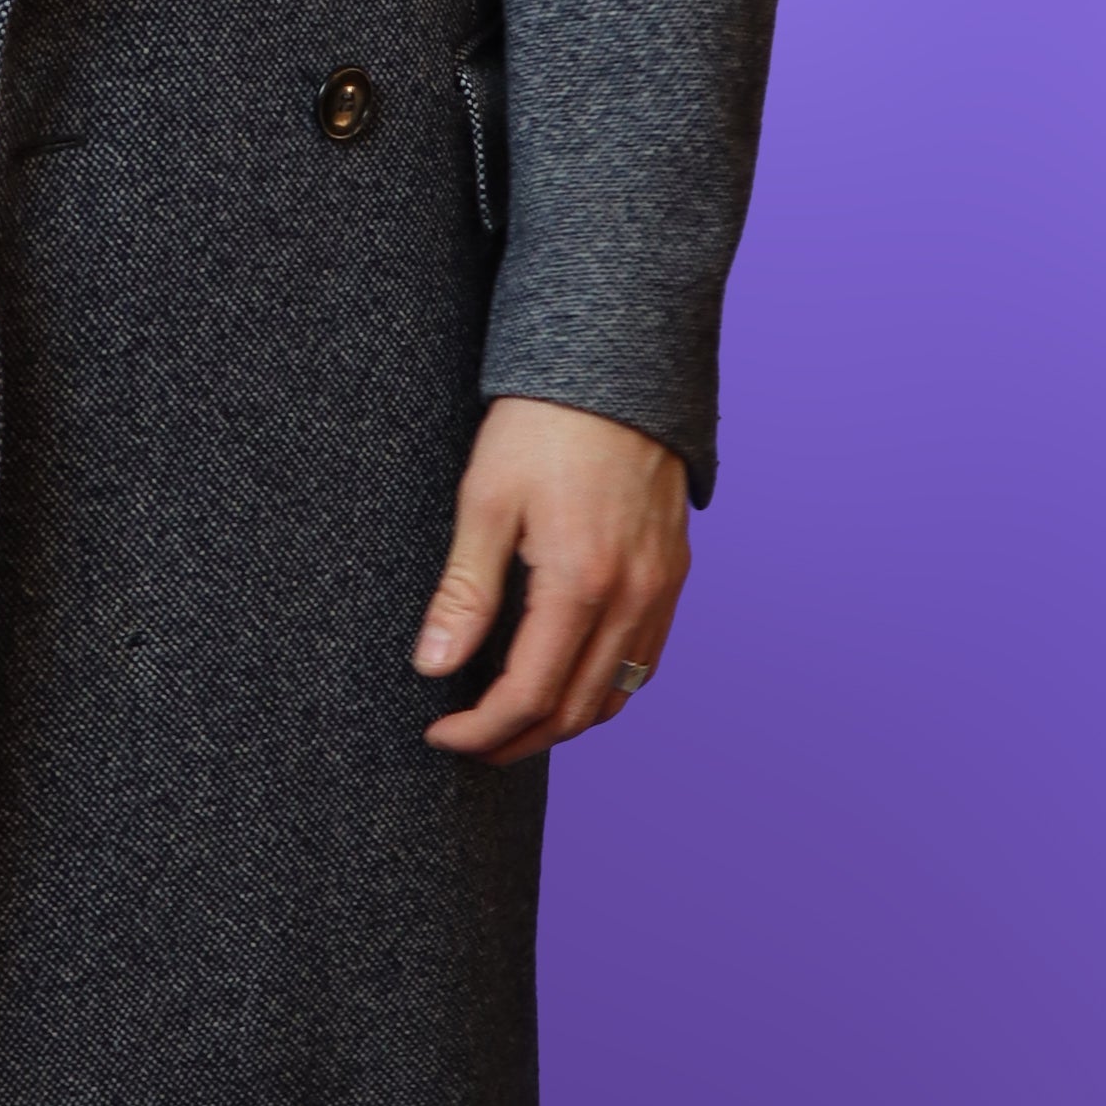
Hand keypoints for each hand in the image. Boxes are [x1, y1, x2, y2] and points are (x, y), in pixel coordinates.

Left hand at [412, 393, 688, 759]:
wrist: (616, 364)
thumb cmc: (542, 424)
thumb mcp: (485, 502)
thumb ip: (465, 594)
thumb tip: (433, 668)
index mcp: (582, 583)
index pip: (529, 695)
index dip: (480, 730)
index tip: (440, 734)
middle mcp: (633, 596)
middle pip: (576, 710)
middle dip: (517, 740)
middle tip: (467, 741)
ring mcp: (661, 587)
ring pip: (619, 693)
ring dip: (562, 721)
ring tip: (509, 721)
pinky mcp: (672, 572)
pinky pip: (644, 658)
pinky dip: (603, 687)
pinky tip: (565, 678)